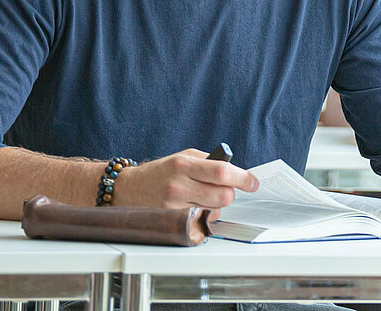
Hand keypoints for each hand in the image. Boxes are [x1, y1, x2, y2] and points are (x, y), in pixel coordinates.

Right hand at [111, 148, 258, 215]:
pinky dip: (203, 217)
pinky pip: (201, 223)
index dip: (243, 178)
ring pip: (215, 211)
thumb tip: (235, 171)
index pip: (223, 172)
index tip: (254, 183)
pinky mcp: (171, 221)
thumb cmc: (159, 172)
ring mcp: (174, 206)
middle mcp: (179, 185)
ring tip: (201, 198)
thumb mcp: (182, 157)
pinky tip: (193, 209)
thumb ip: (209, 161)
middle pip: (224, 195)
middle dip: (230, 193)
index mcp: (184, 164)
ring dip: (215, 206)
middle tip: (223, 189)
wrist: (126, 189)